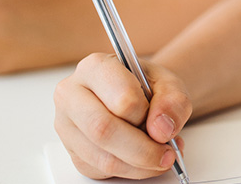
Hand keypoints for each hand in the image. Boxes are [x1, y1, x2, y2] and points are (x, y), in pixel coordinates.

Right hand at [54, 53, 190, 179]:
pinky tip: (144, 161)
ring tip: (160, 157)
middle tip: (167, 154)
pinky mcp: (73, 152)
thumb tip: (161, 130)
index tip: (162, 123)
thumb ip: (173, 102)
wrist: (137, 96)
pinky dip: (130, 172)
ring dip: (139, 165)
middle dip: (143, 150)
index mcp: (94, 67)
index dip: (146, 116)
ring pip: (102, 157)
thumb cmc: (147, 87)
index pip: (121, 98)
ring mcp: (67, 125)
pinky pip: (101, 170)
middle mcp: (72, 94)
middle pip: (103, 130)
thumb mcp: (169, 85)